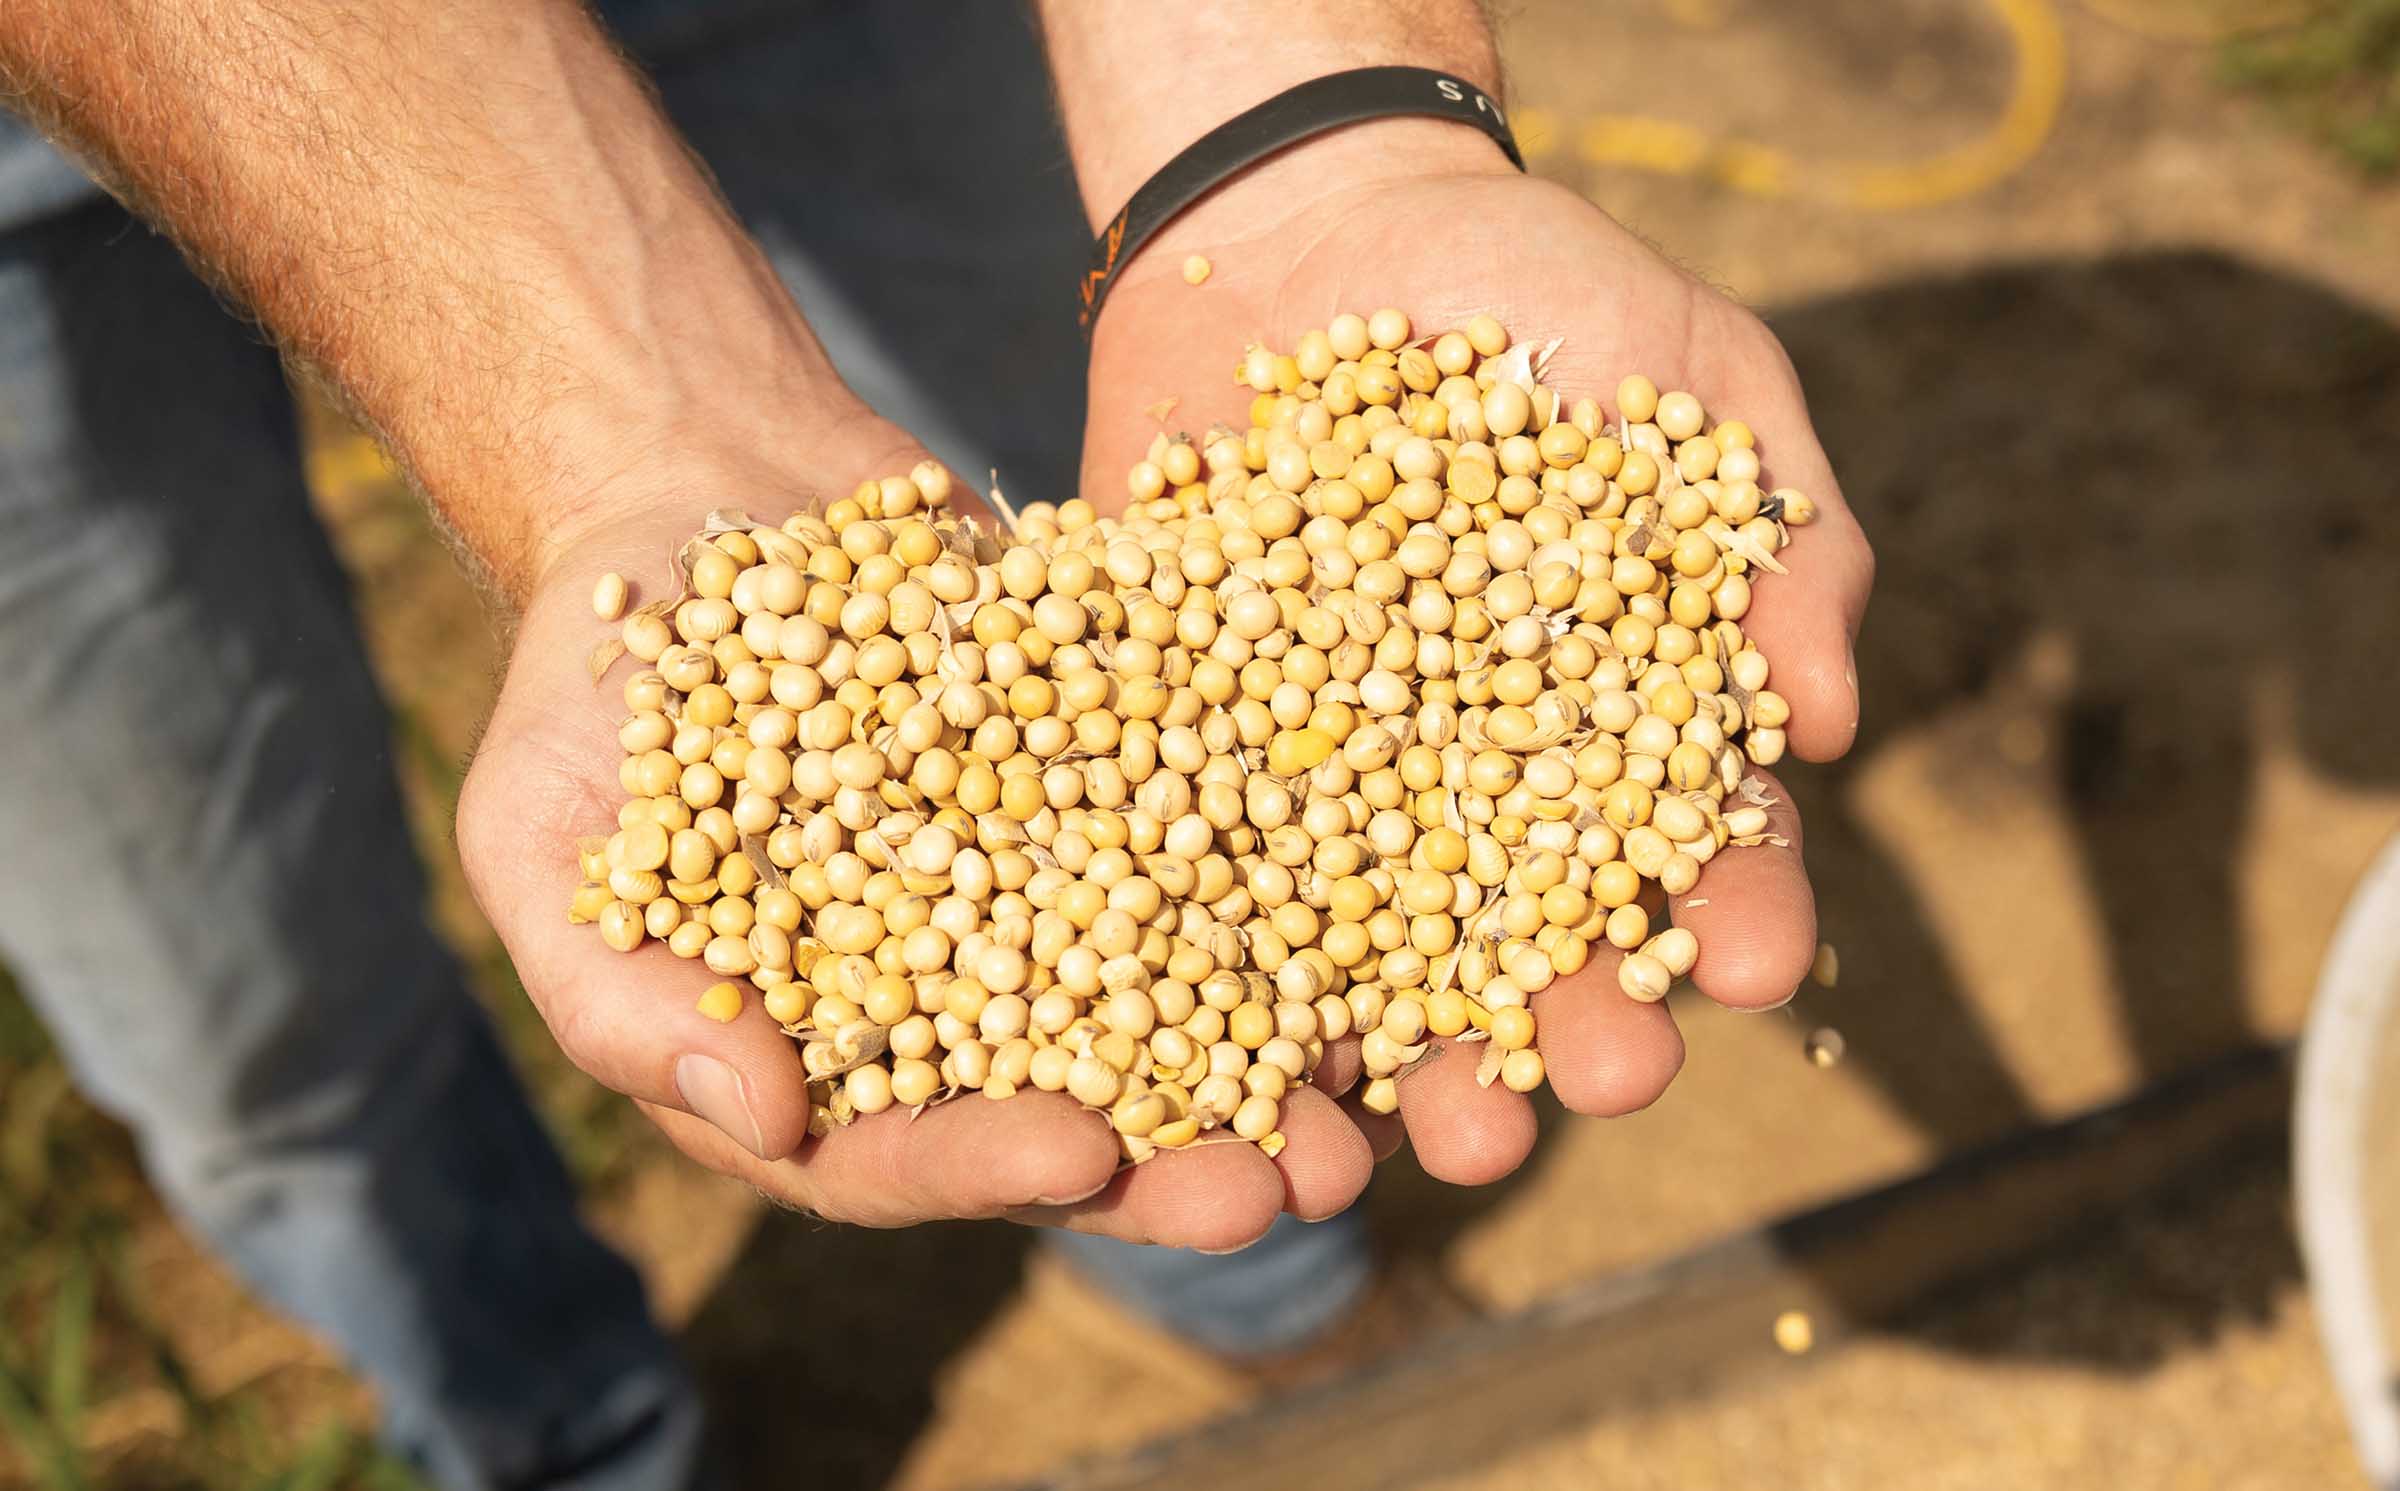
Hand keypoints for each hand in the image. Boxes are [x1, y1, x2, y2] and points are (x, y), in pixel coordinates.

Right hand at [457, 403, 1370, 1249]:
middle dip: (1182, 1158)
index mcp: (816, 1057)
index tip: (1075, 1150)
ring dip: (1277, 1056)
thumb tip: (761, 1118)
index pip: (901, 1150)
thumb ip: (619, 996)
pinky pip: (1222, 842)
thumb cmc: (598, 682)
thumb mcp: (544, 834)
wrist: (705, 493)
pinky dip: (1301, 875)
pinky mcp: (1125, 783)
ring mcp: (1052, 896)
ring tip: (1368, 1090)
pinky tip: (1386, 888)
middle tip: (1284, 1188)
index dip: (986, 1164)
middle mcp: (953, 1003)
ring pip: (1179, 1001)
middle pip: (1078, 1112)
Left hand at [1083, 125, 1875, 1181]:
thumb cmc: (1539, 287)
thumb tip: (1826, 723)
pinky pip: (1199, 880)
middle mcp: (1477, 787)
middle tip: (1598, 1089)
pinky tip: (1218, 1063)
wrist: (1311, 217)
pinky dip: (1205, 979)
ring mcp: (1331, 781)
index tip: (1751, 962)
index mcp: (1615, 726)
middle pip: (1531, 943)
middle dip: (1569, 1030)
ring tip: (1416, 1142)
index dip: (1733, 910)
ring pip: (1366, 961)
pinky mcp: (1192, 751)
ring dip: (1399, 1062)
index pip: (1693, 849)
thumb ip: (1777, 535)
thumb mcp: (1695, 377)